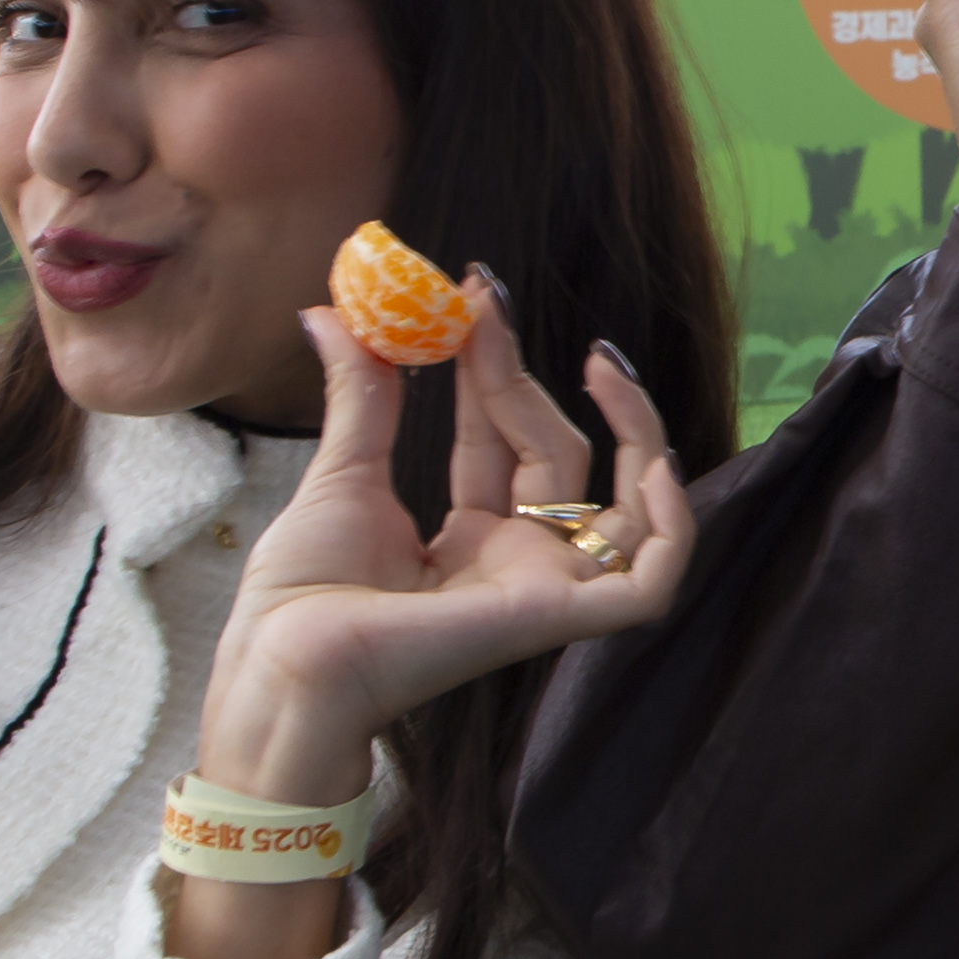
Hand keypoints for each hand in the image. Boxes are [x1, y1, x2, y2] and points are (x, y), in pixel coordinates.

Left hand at [192, 274, 693, 821]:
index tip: (475, 297)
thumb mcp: (340, 473)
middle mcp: (515, 566)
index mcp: (468, 543)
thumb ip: (361, 397)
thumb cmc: (299, 599)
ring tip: (599, 362)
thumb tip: (328, 313)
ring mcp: (542, 593)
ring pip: (622, 509)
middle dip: (521, 374)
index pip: (505, 441)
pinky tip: (655, 464)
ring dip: (629, 428)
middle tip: (482, 303)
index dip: (496, 368)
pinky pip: (649, 584)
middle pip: (556, 454)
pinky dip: (673, 529)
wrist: (285, 661)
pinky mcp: (557, 618)